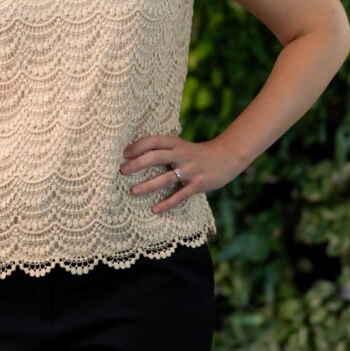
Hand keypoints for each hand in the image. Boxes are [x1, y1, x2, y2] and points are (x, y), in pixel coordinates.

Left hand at [119, 134, 243, 214]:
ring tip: (133, 191)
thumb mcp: (182, 146)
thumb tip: (137, 152)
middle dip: (138, 164)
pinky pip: (180, 195)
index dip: (139, 145)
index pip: (155, 140)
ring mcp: (190, 170)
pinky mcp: (198, 184)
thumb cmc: (197, 153)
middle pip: (156, 157)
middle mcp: (182, 155)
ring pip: (166, 178)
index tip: (125, 153)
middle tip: (122, 170)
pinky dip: (167, 203)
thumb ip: (165, 148)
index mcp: (177, 144)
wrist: (227, 157)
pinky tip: (155, 209)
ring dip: (148, 185)